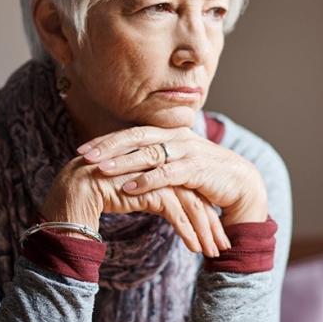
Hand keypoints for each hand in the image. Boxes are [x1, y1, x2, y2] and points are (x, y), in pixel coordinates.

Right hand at [39, 154, 228, 255]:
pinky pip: (175, 212)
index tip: (215, 231)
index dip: (203, 211)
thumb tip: (171, 206)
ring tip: (213, 252)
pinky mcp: (147, 188)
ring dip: (204, 230)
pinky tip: (196, 249)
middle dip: (210, 222)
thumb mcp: (132, 194)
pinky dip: (188, 231)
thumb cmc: (97, 196)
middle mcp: (160, 166)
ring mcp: (155, 175)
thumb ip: (151, 194)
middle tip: (222, 244)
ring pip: (190, 204)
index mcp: (158, 164)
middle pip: (195, 195)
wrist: (71, 194)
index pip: (189, 188)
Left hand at [76, 125, 268, 226]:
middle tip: (84, 155)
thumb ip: (155, 161)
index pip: (132, 133)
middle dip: (108, 146)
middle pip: (136, 137)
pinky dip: (146, 180)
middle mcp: (177, 137)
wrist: (239, 184)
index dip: (107, 140)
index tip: (83, 149)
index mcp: (170, 133)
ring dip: (122, 162)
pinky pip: (167, 173)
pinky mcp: (197, 168)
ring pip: (149, 153)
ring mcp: (187, 150)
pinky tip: (128, 187)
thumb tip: (124, 166)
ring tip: (100, 170)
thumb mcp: (177, 165)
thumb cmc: (204, 176)